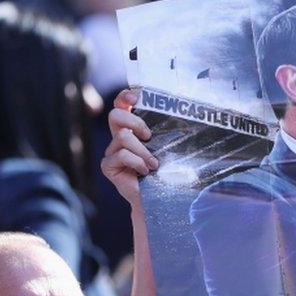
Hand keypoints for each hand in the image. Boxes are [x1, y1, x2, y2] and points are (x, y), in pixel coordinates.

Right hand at [101, 89, 156, 209]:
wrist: (157, 198)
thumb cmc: (165, 172)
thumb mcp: (168, 148)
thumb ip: (168, 132)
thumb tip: (187, 113)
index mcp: (132, 129)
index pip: (121, 105)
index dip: (124, 97)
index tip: (135, 98)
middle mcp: (119, 138)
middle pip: (115, 115)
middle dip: (135, 122)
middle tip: (149, 136)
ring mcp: (112, 152)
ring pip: (123, 137)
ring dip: (143, 151)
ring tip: (154, 164)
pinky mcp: (108, 166)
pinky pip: (122, 155)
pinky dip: (137, 162)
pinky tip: (145, 172)